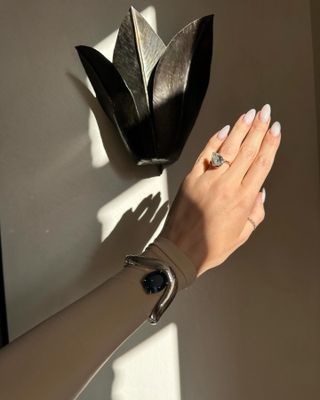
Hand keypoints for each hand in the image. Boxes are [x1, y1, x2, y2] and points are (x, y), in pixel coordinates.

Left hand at [159, 104, 280, 277]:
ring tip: (250, 113)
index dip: (270, 144)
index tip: (276, 128)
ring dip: (240, 129)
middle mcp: (228, 186)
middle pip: (247, 151)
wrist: (180, 250)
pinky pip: (205, 155)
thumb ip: (255, 213)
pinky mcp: (191, 179)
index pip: (261, 164)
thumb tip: (260, 192)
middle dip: (258, 128)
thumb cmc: (212, 247)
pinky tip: (224, 129)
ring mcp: (208, 180)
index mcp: (243, 200)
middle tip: (266, 111)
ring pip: (228, 148)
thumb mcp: (242, 235)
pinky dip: (215, 140)